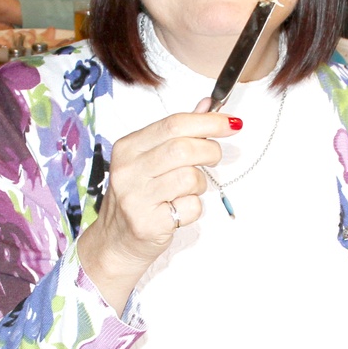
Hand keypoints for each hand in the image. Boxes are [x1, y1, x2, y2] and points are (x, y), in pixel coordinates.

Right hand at [77, 106, 241, 313]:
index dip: (208, 122)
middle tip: (214, 158)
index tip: (232, 123)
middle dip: (210, 151)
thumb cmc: (139, 197)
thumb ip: (178, 133)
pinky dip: (194, 208)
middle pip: (183, 148)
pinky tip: (178, 210)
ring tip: (187, 190)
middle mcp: (128, 170)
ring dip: (201, 184)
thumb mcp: (150, 160)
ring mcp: (135, 198)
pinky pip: (191, 207)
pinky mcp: (148, 223)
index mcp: (128, 147)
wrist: (115, 242)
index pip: (173, 124)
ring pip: (190, 178)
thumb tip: (208, 106)